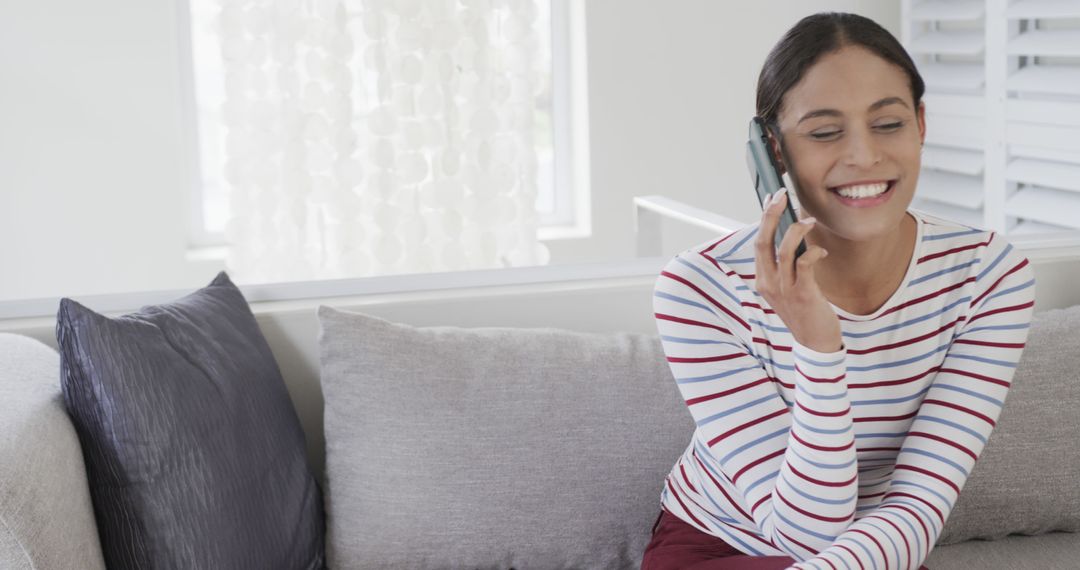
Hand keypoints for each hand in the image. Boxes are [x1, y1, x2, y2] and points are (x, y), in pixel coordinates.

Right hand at [753, 188, 842, 352]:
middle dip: (771, 215)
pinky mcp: (802, 294)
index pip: (758, 244)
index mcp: (762, 280)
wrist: (815, 342)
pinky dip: (813, 252)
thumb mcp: (787, 288)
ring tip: (809, 221)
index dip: (764, 219)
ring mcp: (784, 289)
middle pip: (763, 242)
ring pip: (783, 250)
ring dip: (795, 231)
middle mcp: (768, 283)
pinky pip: (804, 264)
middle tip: (781, 195)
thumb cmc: (805, 311)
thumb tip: (791, 236)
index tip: (771, 199)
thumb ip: (786, 266)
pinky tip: (821, 251)